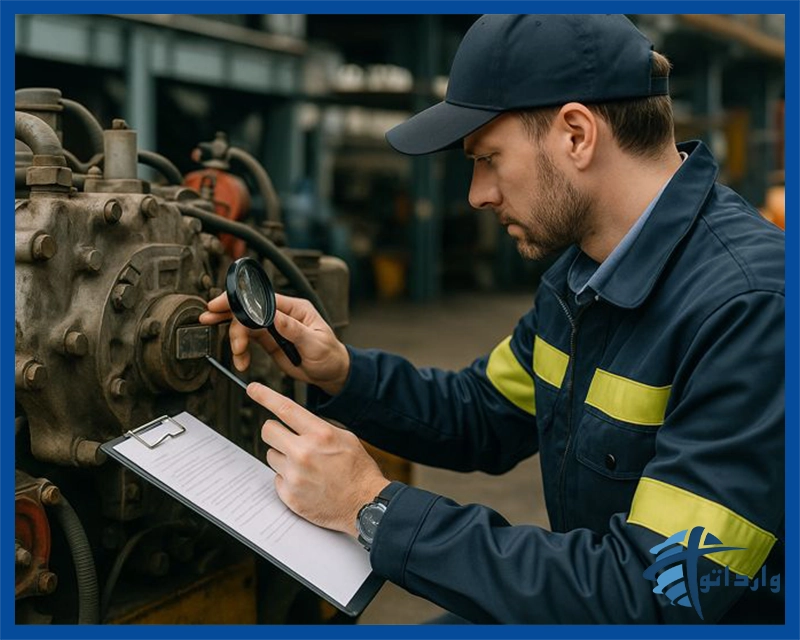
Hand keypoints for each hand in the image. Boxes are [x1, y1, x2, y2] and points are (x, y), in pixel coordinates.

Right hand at [199, 292, 350, 395]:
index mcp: (294, 308)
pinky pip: (247, 340)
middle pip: (248, 309)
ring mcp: (273, 327)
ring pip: (244, 325)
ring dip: (235, 339)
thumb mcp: (315, 342)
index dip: (240, 300)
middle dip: (228, 314)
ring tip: (237, 355)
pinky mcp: (268, 341)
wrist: (331, 373)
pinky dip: (240, 351)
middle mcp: (281, 314)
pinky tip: (241, 362)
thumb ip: (294, 329)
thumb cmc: (330, 355)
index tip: (222, 304)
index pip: (262, 298)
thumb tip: (275, 316)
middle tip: (209, 318)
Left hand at [247, 382, 389, 536]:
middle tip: (287, 438)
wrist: (365, 504)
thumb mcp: (345, 438)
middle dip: (275, 432)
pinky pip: (276, 478)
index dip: (265, 395)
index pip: (285, 408)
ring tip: (305, 466)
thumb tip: (297, 422)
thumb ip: (318, 428)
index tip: (253, 389)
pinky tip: (306, 482)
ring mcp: (294, 475)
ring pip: (270, 455)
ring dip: (283, 457)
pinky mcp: (289, 495)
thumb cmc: (358, 470)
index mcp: (319, 434)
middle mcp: (303, 453)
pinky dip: (287, 478)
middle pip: (268, 431)